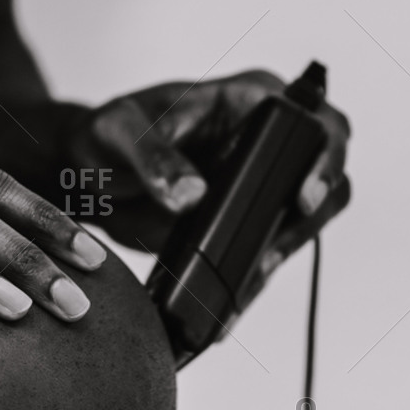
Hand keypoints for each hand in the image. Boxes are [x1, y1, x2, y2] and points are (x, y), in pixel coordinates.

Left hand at [67, 69, 350, 295]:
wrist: (84, 173)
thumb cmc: (105, 134)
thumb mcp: (119, 133)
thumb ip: (152, 157)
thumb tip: (192, 195)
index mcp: (250, 101)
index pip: (314, 122)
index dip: (323, 158)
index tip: (303, 196)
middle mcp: (265, 141)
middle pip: (325, 179)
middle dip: (309, 220)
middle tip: (271, 254)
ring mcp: (257, 187)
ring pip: (299, 225)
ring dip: (279, 257)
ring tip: (243, 288)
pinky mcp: (238, 226)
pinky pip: (259, 256)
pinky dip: (248, 283)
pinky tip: (228, 308)